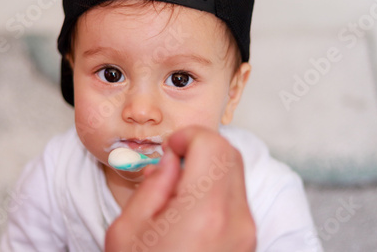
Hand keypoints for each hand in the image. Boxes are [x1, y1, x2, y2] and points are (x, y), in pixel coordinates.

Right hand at [105, 125, 255, 251]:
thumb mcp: (128, 230)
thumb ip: (153, 185)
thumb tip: (172, 159)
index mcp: (203, 213)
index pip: (212, 145)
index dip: (189, 135)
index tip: (172, 146)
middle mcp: (235, 221)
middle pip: (230, 154)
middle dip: (201, 146)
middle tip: (174, 161)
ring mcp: (246, 233)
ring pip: (236, 172)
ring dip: (210, 165)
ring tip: (179, 188)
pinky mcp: (247, 241)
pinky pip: (237, 196)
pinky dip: (217, 186)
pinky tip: (191, 204)